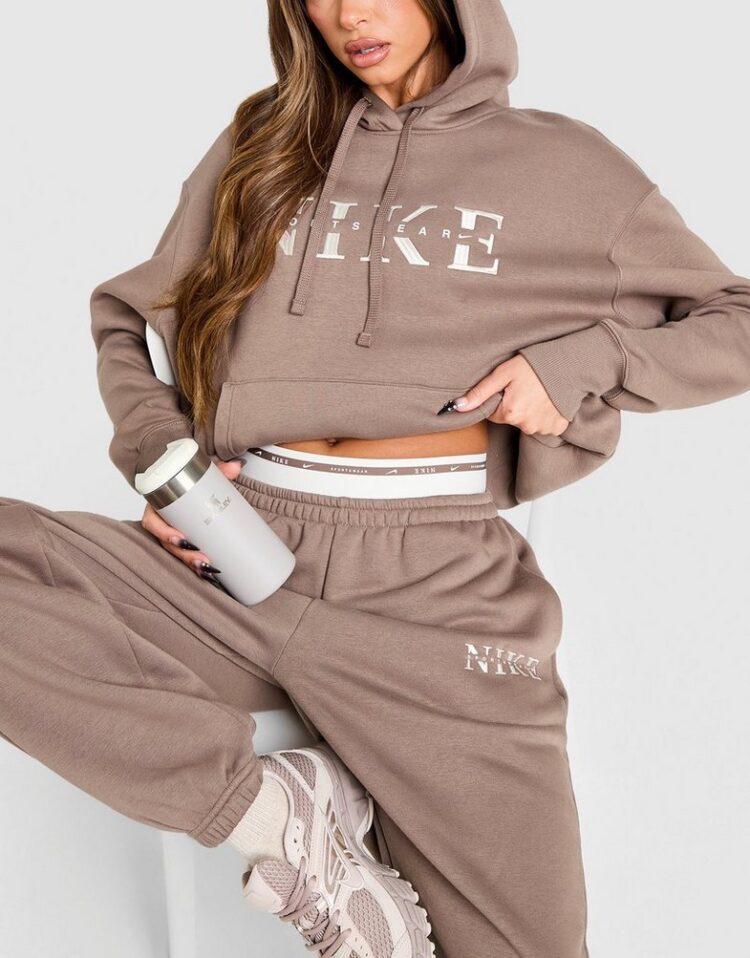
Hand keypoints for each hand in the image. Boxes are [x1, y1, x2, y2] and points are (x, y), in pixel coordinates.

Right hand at [140, 457, 245, 578]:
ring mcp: (173, 535)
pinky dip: (197, 568)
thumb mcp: (203, 475)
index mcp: (158, 506)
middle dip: (184, 555)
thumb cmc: (191, 482)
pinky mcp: (185, 543)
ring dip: (191, 564)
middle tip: (202, 558)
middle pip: (167, 544)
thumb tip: (235, 466)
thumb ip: (218, 470)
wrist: (191, 485)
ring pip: (177, 554)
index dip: (163, 533)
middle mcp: (163, 523)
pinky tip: (211, 576)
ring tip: (209, 569)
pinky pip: (186, 557)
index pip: (152, 522)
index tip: (180, 538)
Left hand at [446, 354, 570, 436]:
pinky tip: (548, 401)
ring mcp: (542, 428)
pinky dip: (545, 415)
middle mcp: (526, 425)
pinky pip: (544, 425)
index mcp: (510, 412)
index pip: (494, 414)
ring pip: (527, 423)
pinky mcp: (556, 428)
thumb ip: (480, 392)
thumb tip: (458, 406)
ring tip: (538, 393)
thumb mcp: (503, 374)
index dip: (499, 400)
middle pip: (510, 419)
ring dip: (530, 411)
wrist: (569, 366)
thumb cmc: (535, 366)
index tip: (509, 389)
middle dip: (514, 406)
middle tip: (525, 388)